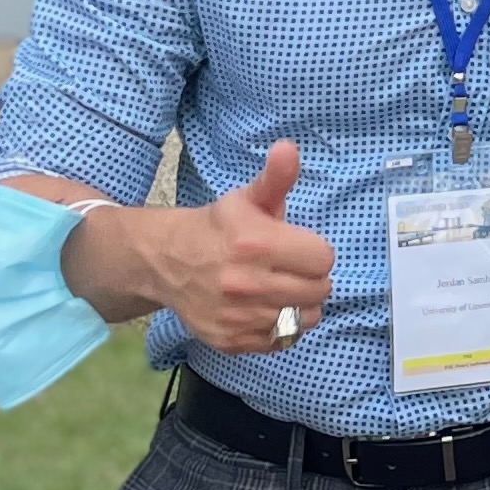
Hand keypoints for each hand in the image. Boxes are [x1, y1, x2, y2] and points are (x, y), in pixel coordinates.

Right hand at [154, 141, 335, 353]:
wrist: (166, 261)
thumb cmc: (218, 228)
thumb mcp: (247, 198)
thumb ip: (276, 178)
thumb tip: (288, 149)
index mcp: (255, 243)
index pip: (323, 259)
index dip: (315, 251)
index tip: (298, 247)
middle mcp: (246, 283)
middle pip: (319, 290)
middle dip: (311, 277)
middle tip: (290, 268)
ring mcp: (238, 316)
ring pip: (305, 318)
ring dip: (300, 304)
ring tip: (281, 289)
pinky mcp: (231, 341)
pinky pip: (281, 340)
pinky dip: (281, 327)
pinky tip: (265, 308)